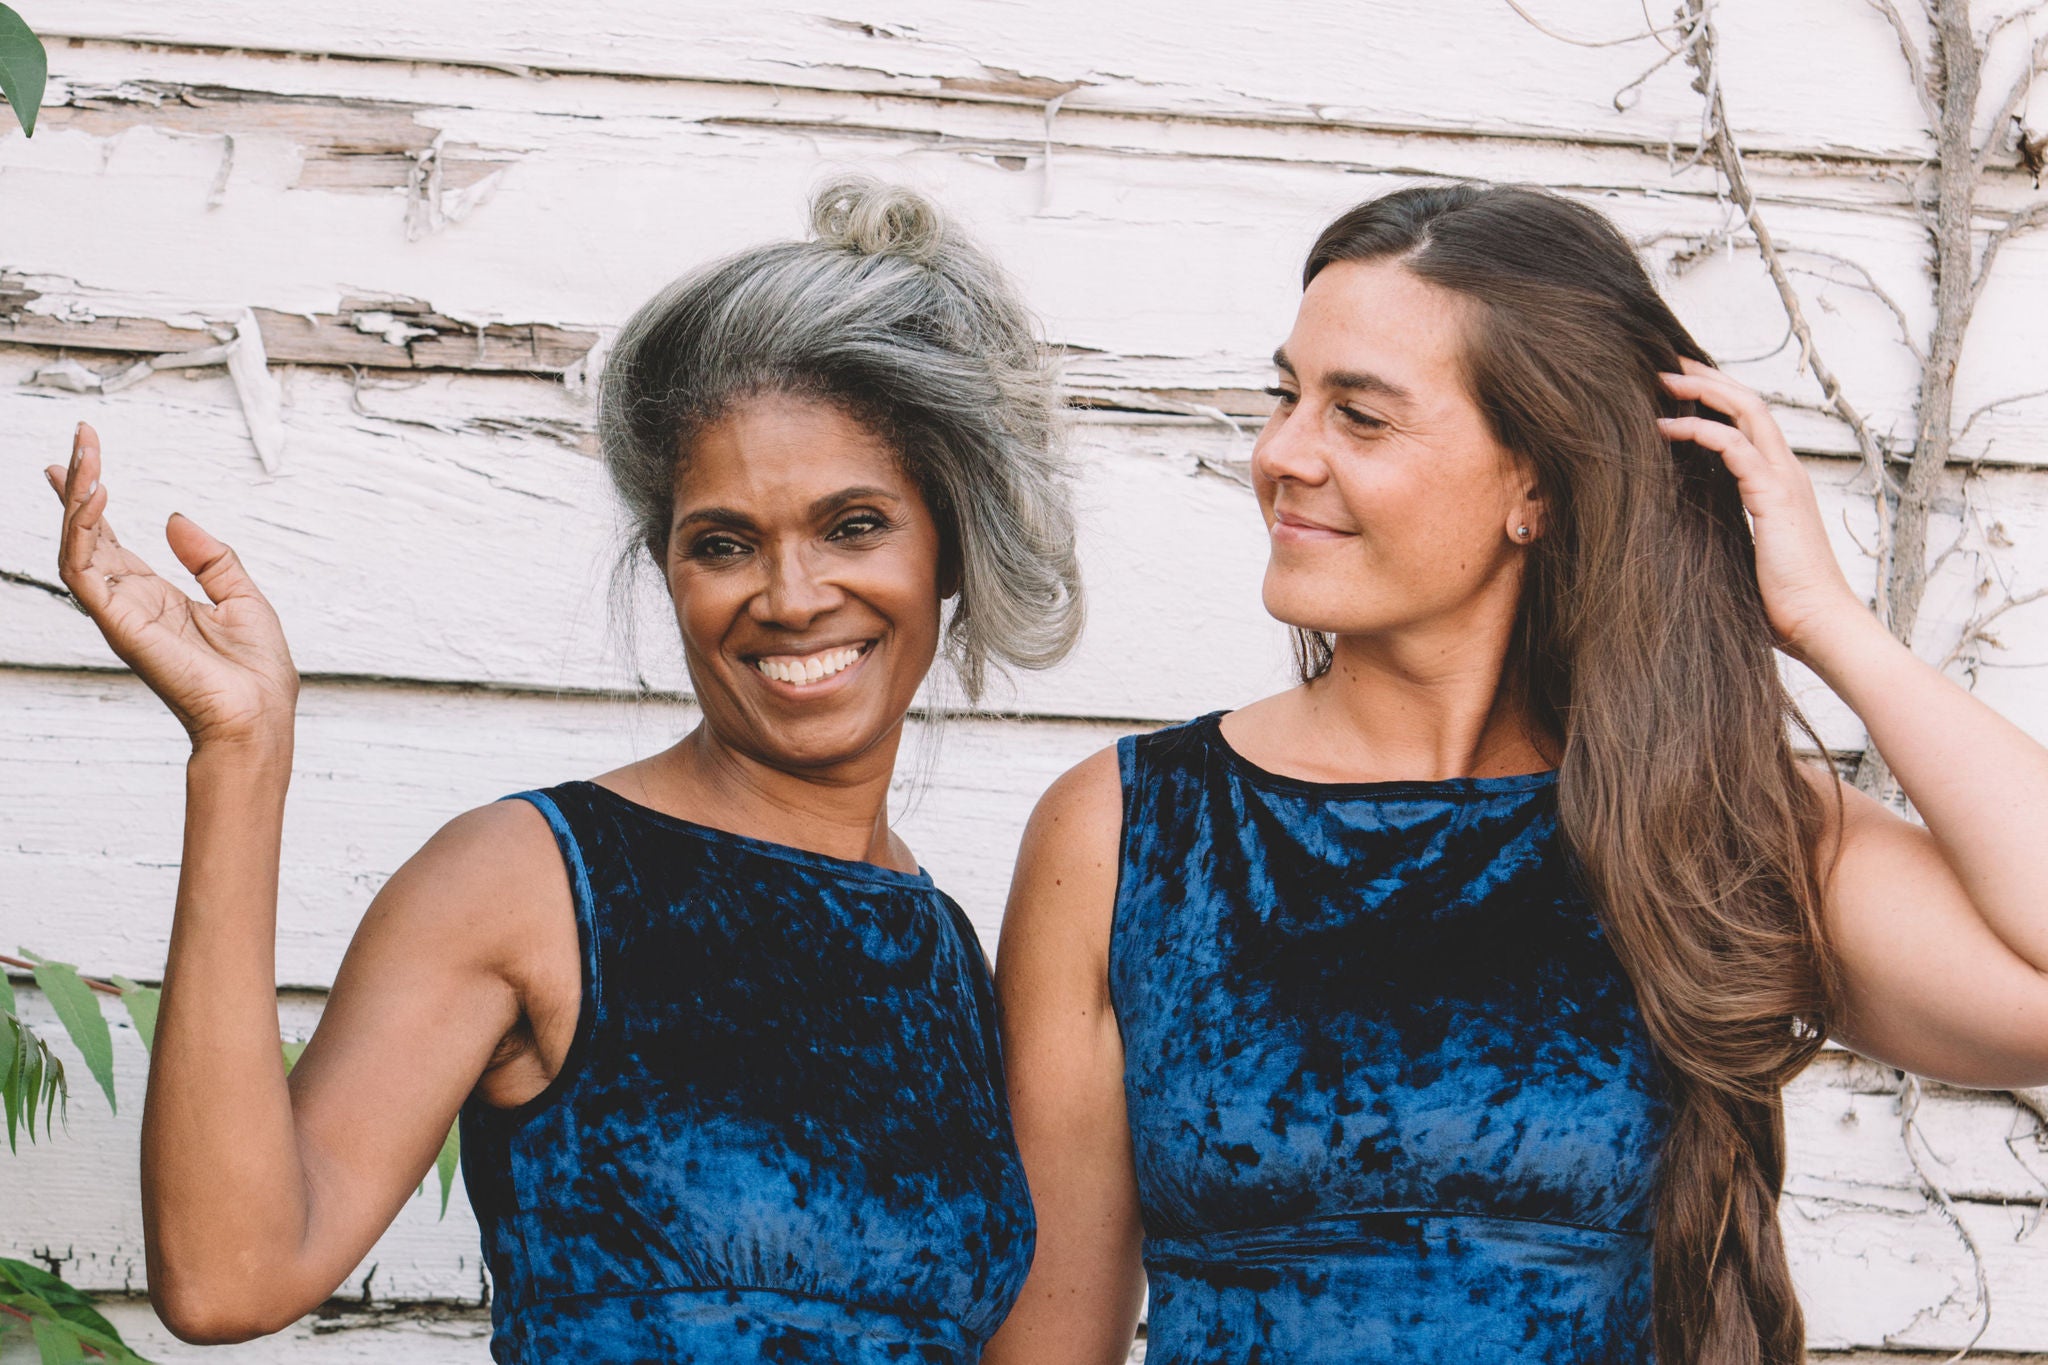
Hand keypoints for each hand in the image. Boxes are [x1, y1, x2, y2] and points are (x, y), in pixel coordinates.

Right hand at [46, 423, 298, 749]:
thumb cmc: (255, 673)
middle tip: (81, 438)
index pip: (110, 538)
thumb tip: (175, 518)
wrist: (258, 716)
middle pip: (87, 534)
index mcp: (156, 596)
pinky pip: (84, 570)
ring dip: (77, 498)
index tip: (82, 456)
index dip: (92, 499)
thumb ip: (211, 558)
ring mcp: (120, 612)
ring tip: (84, 455)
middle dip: (80, 484)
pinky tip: (95, 496)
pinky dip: (82, 531)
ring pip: (77, 545)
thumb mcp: (242, 597)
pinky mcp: (119, 623)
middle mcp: (130, 602)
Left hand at [1656, 359, 1868, 662]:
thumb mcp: (1743, 553)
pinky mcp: (1774, 496)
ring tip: (1661, 381)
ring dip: (1701, 391)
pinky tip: (1665, 427)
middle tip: (1665, 363)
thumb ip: (1723, 530)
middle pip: (1750, 402)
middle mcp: (1787, 471)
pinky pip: (1735, 446)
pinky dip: (1699, 429)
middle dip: (1707, 377)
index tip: (1678, 388)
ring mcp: (1784, 480)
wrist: (1820, 625)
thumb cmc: (1782, 602)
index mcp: (1780, 482)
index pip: (1751, 421)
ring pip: (1746, 410)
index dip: (1717, 397)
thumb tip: (1681, 529)